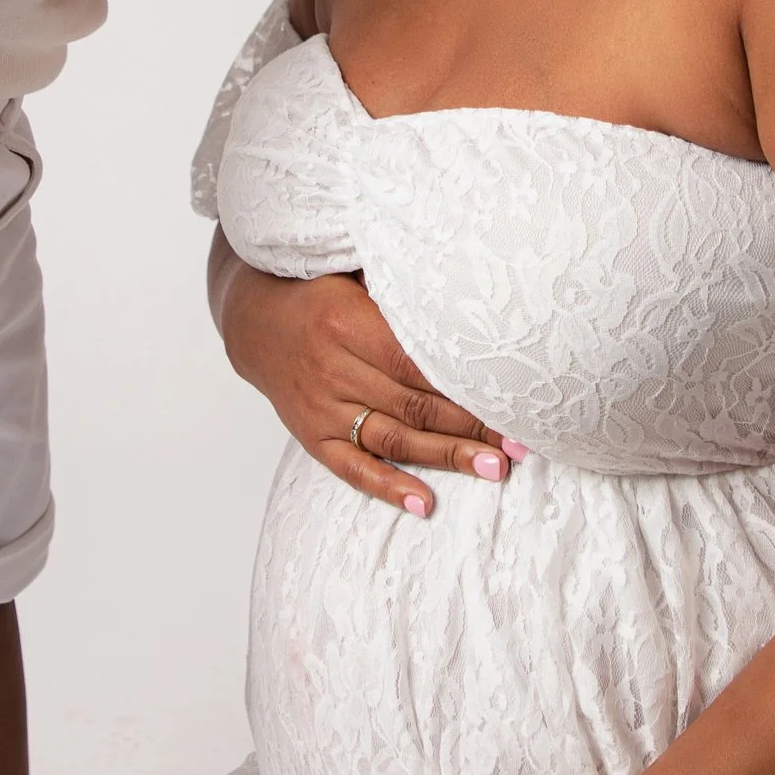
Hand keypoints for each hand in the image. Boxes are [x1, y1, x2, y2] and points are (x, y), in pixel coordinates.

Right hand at [215, 255, 517, 515]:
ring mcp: (320, 407)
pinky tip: (423, 503)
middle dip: (473, 426)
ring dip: (446, 457)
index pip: (418, 361)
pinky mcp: (311, 435)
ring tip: (494, 469)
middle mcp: (332, 368)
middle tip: (522, 443)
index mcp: (346, 321)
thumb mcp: (354, 271)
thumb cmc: (319, 287)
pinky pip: (351, 467)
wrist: (252, 318)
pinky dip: (387, 487)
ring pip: (392, 438)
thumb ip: (402, 286)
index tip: (512, 395)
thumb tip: (472, 288)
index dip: (466, 383)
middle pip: (415, 404)